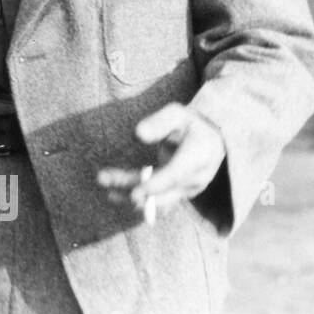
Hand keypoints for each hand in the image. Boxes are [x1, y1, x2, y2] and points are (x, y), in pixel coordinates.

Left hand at [97, 103, 226, 223]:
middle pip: (162, 191)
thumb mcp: (177, 114)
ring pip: (156, 197)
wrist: (211, 138)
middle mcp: (195, 177)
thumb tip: (137, 134)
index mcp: (198, 155)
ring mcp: (188, 189)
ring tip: (103, 180)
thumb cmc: (190, 123)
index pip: (176, 175)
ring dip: (127, 192)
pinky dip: (134, 196)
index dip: (155, 185)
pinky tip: (112, 192)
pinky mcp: (178, 193)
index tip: (134, 193)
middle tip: (104, 183)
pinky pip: (155, 199)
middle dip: (133, 190)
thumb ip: (159, 122)